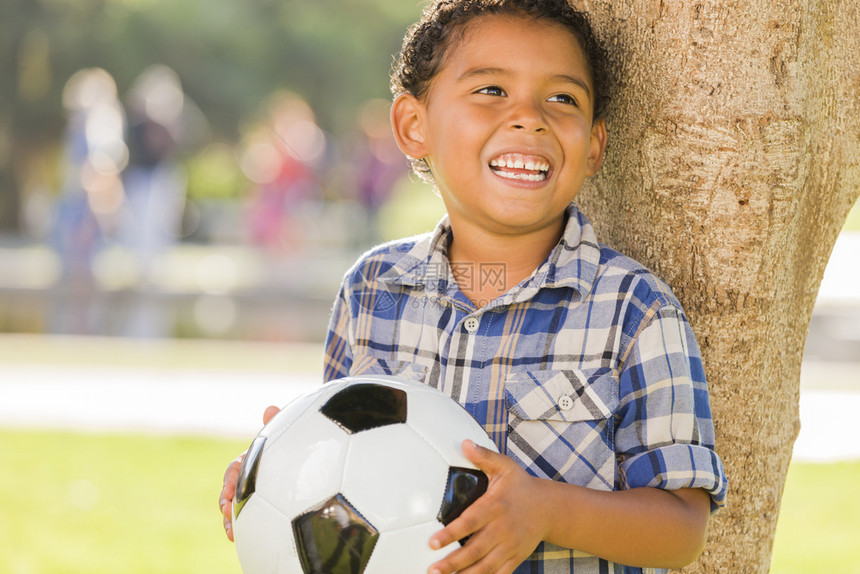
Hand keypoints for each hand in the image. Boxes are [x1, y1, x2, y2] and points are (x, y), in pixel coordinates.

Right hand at [219, 405, 280, 540]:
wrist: (304, 460)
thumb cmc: (288, 446)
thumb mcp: (281, 436)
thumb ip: (275, 425)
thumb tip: (270, 408)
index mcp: (251, 461)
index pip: (236, 469)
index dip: (231, 479)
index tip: (230, 490)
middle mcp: (248, 478)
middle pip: (230, 491)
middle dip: (225, 502)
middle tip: (227, 510)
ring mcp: (252, 494)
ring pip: (234, 507)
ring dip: (228, 519)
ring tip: (229, 531)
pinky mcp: (259, 508)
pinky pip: (244, 519)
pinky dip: (238, 528)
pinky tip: (235, 538)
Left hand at [428, 440, 547, 573]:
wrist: (550, 509)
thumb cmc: (522, 486)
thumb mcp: (505, 467)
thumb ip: (484, 456)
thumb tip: (464, 443)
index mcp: (496, 507)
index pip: (470, 522)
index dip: (451, 533)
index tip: (432, 542)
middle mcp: (502, 530)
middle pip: (475, 550)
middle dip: (453, 562)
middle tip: (433, 569)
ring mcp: (510, 547)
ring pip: (485, 567)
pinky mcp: (515, 558)